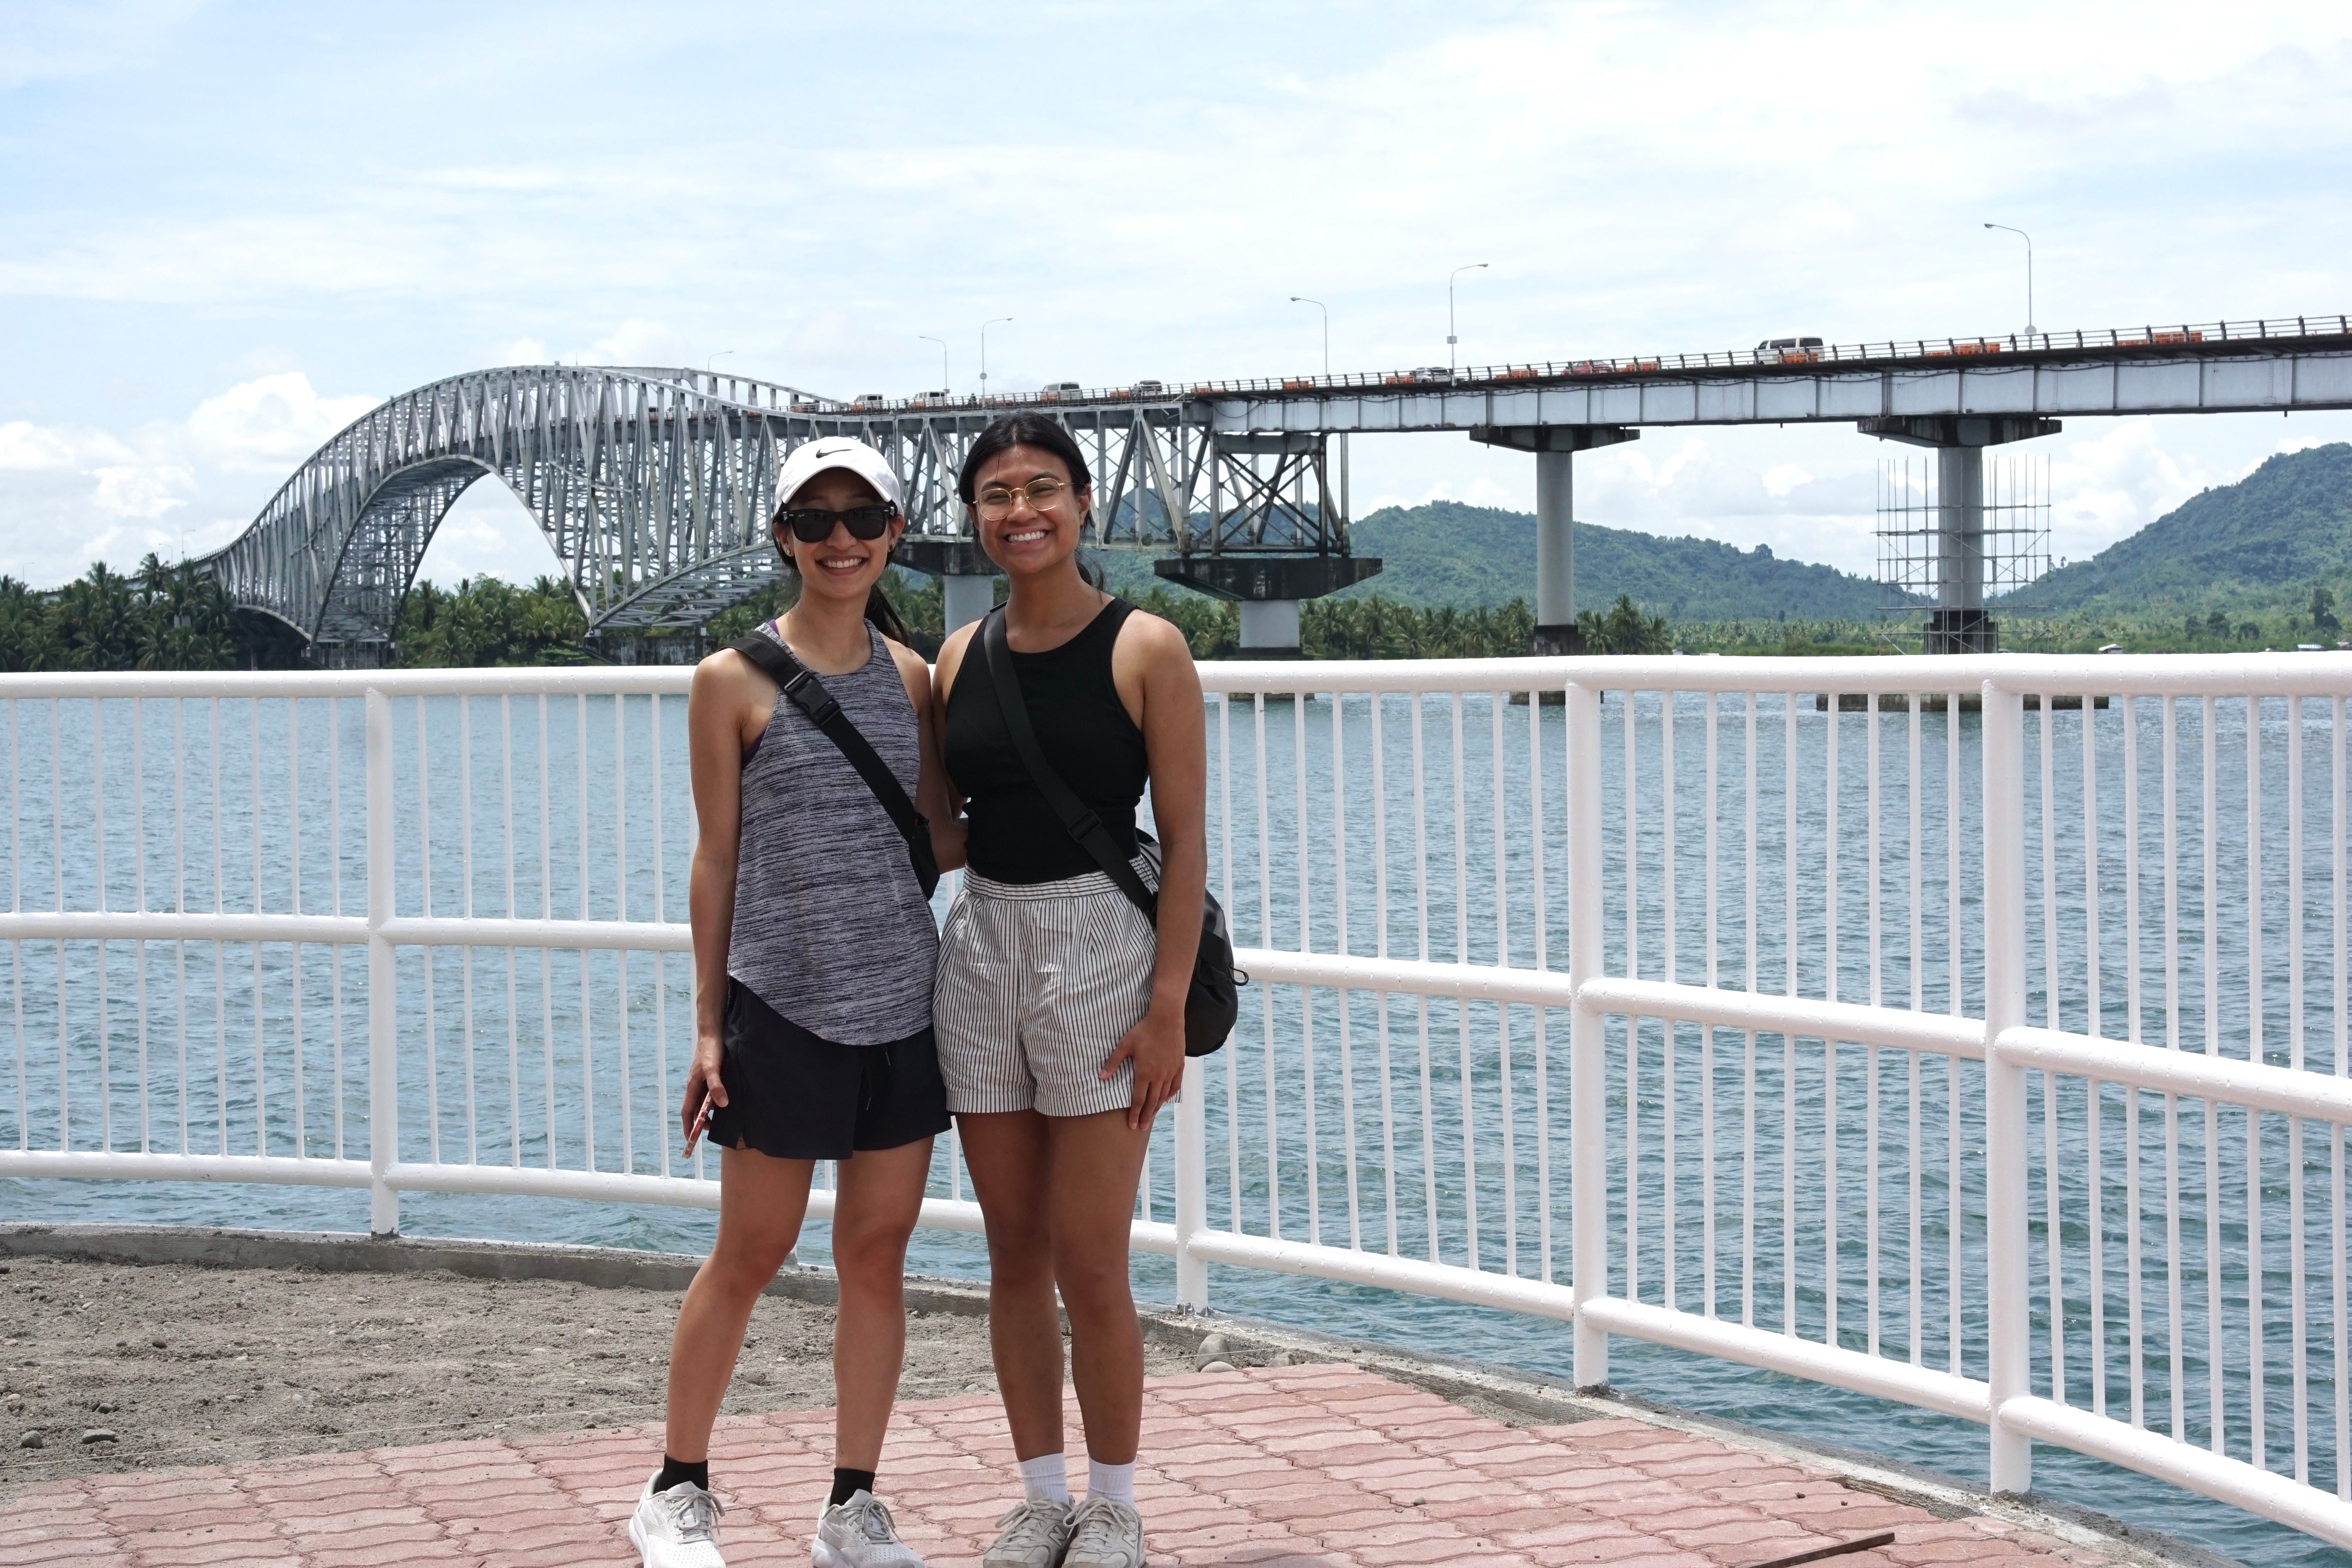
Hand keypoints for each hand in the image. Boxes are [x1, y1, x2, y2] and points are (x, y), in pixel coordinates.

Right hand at [682, 1032, 726, 1141]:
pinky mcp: (710, 1076)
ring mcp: (702, 1081)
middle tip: (711, 1132)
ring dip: (708, 1112)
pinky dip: (715, 1102)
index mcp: (692, 1086)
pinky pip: (710, 1094)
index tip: (690, 1140)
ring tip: (720, 1121)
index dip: (688, 1126)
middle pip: (695, 1109)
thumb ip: (716, 1086)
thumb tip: (722, 1105)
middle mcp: (695, 1086)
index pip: (687, 1112)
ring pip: (703, 1102)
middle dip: (699, 1123)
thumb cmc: (711, 1050)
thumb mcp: (713, 1069)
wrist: (712, 1033)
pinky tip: (725, 1103)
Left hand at [1101, 1004, 1184, 1130]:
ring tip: (1151, 1117)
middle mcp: (1158, 1076)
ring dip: (1156, 1108)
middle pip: (1151, 1102)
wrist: (1166, 1019)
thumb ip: (1113, 1062)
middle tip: (1141, 1128)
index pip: (1138, 1100)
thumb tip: (1101, 1077)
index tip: (1131, 1125)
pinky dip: (1169, 1095)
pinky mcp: (1179, 1066)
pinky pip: (1175, 1085)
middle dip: (1145, 1116)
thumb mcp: (1124, 1045)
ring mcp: (1170, 1072)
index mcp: (1144, 1073)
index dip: (1134, 1114)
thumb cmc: (1143, 1031)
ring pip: (1163, 1096)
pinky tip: (1165, 1099)